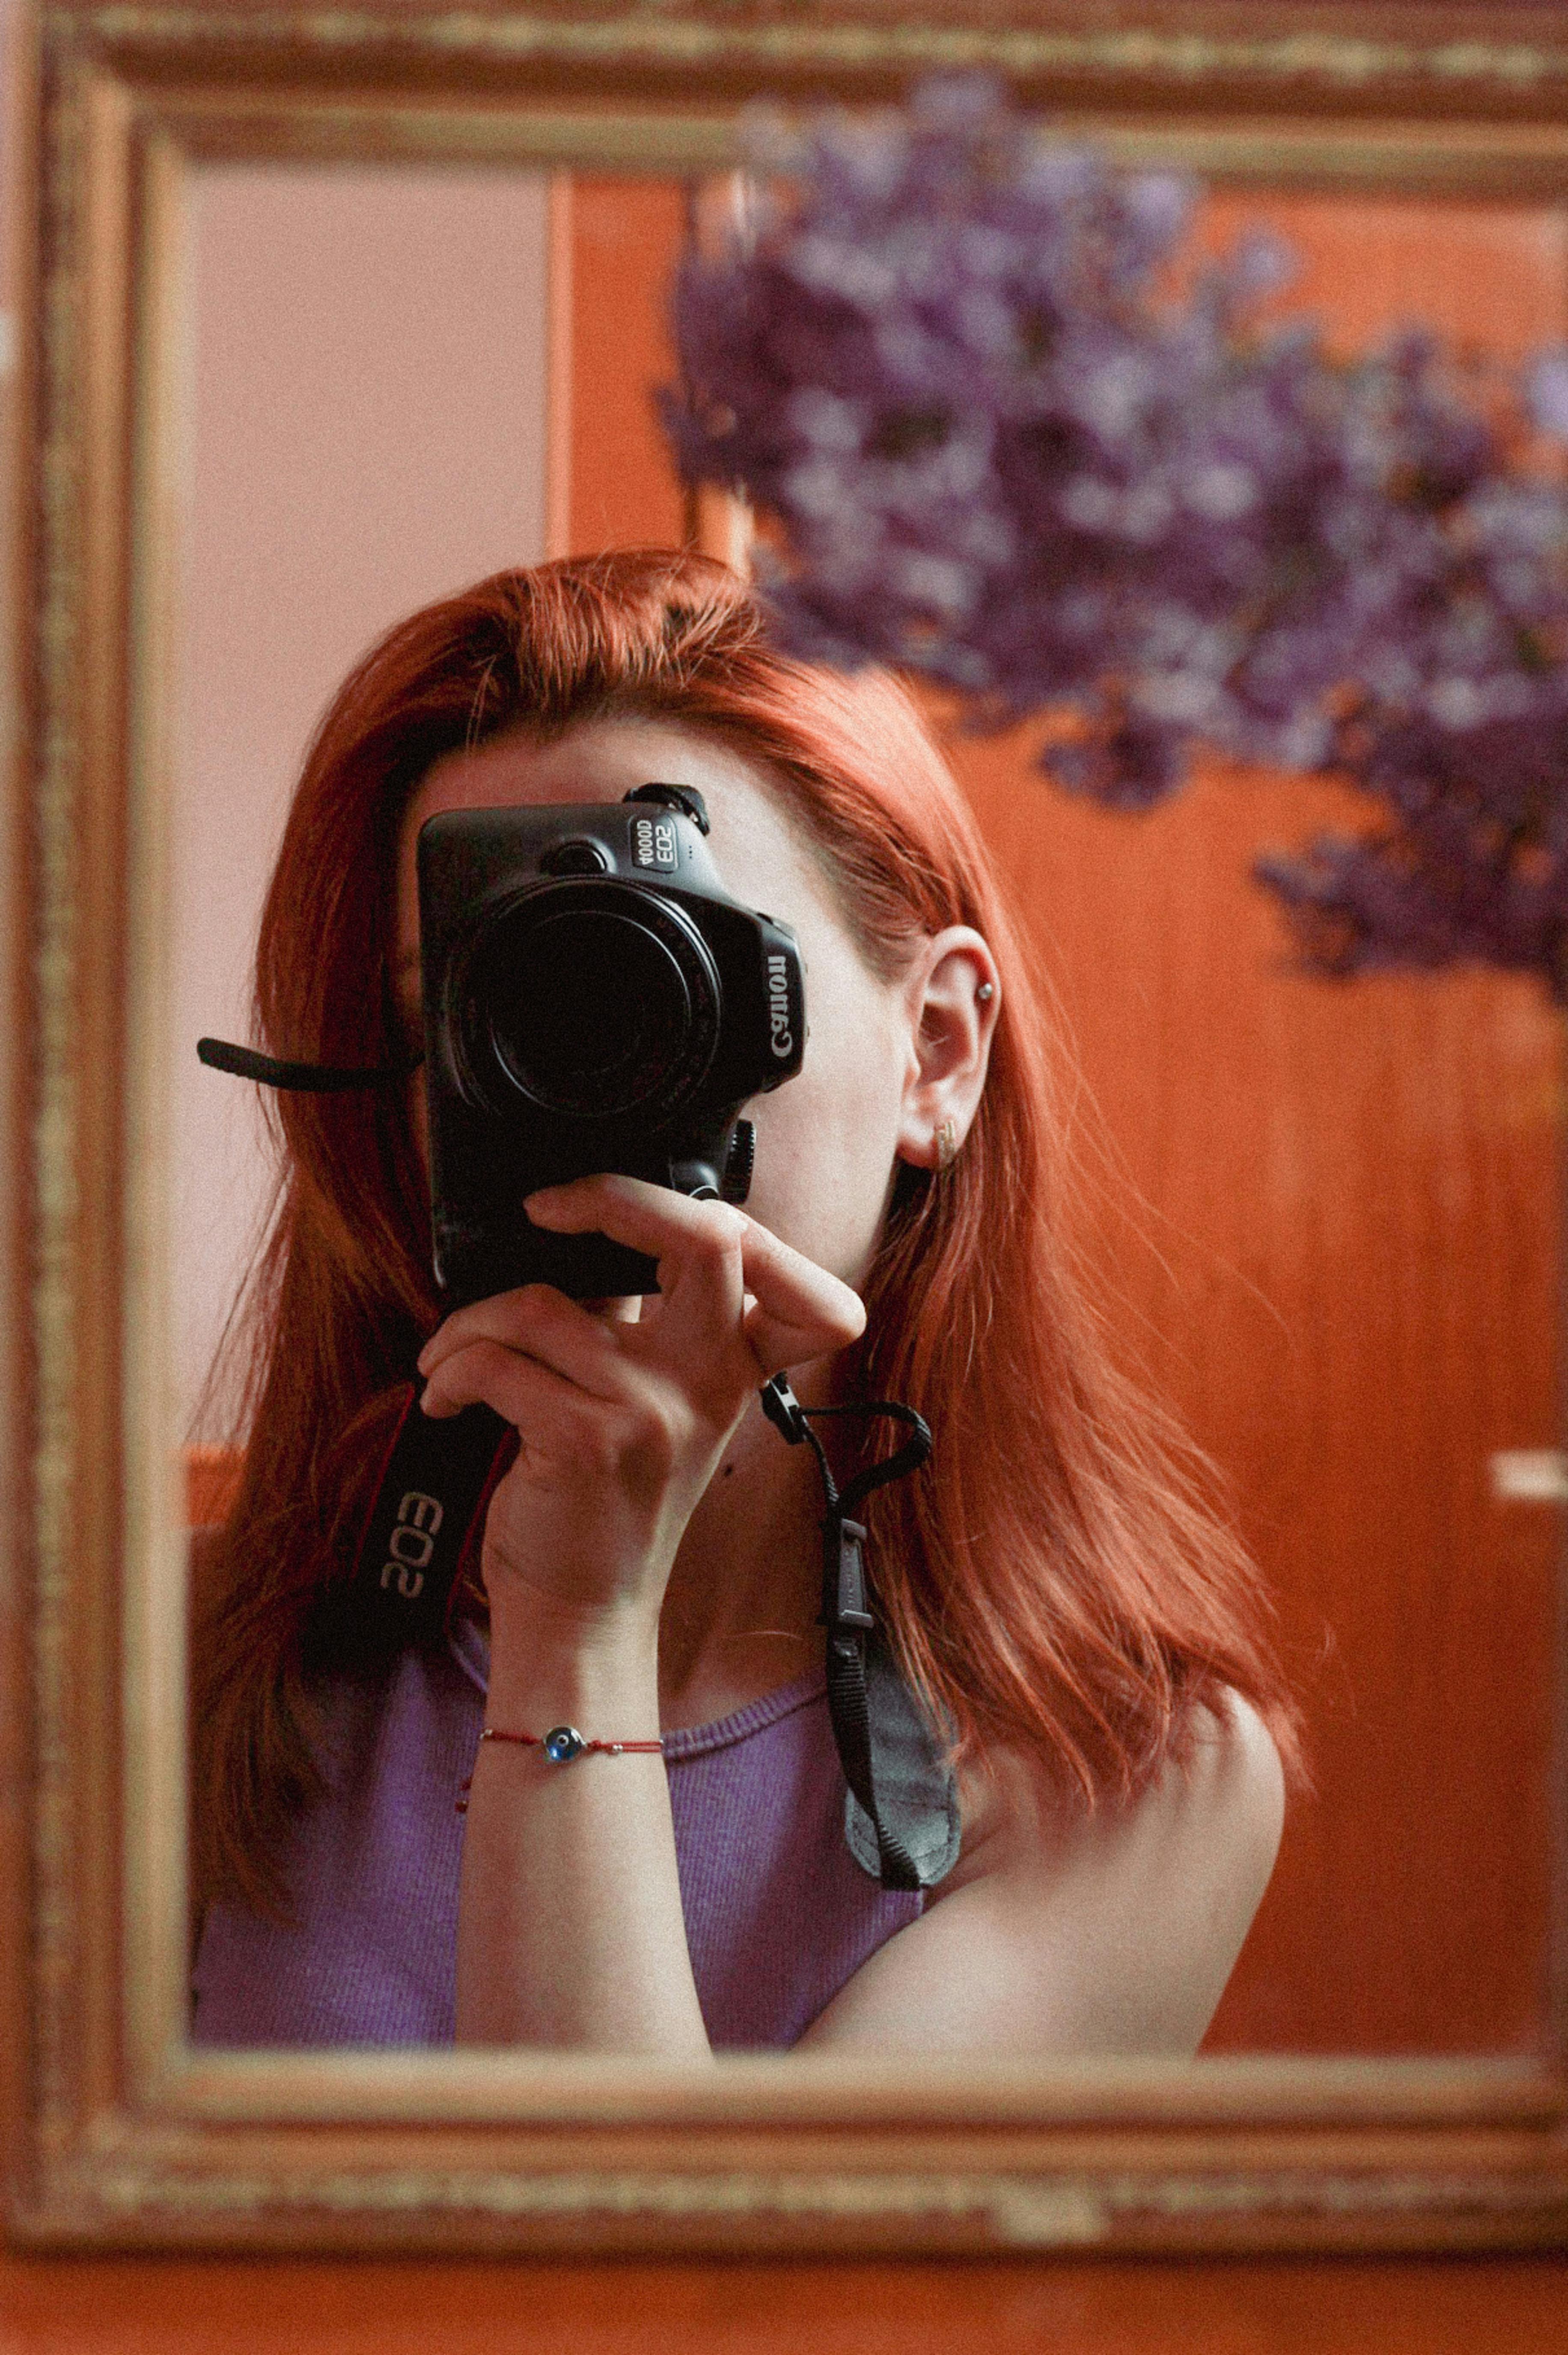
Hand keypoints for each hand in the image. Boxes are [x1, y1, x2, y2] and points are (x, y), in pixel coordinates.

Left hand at [415, 1175, 865, 1645]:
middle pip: (706, 1239)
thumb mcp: (649, 1408)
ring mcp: (655, 1411)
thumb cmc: (599, 1507)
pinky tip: (442, 1398)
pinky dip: (451, 1372)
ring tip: (447, 1360)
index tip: (619, 1210)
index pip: (779, 1272)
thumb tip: (579, 1240)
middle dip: (612, 1198)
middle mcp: (708, 1384)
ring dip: (469, 1325)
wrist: (581, 1616)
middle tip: (543, 1209)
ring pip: (543, 1304)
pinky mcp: (591, 1442)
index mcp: (731, 1369)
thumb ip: (636, 1327)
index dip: (714, 1213)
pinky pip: (498, 1361)